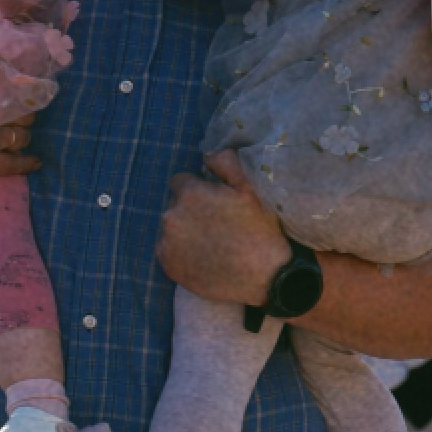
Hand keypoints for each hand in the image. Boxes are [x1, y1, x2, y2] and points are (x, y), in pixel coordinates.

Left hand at [156, 149, 289, 307]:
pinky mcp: (167, 265)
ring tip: (210, 242)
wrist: (264, 278)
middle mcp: (171, 216)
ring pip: (171, 228)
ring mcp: (167, 243)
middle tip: (215, 224)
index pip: (180, 181)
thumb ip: (226, 162)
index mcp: (189, 193)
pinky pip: (168, 250)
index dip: (198, 190)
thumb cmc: (260, 230)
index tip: (214, 203)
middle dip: (190, 209)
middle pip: (175, 205)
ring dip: (184, 230)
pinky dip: (180, 251)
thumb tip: (207, 154)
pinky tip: (202, 256)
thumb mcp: (250, 188)